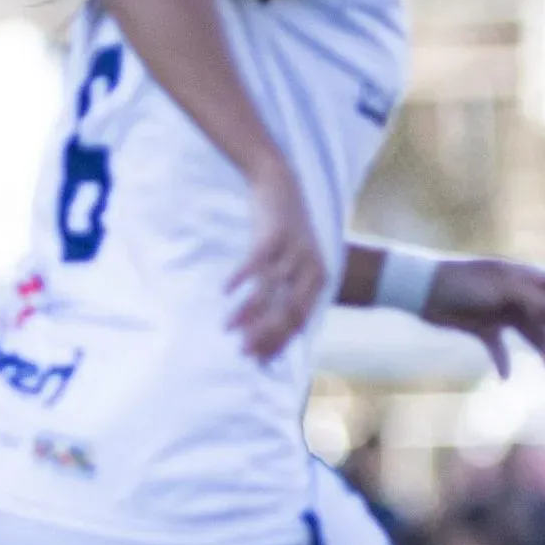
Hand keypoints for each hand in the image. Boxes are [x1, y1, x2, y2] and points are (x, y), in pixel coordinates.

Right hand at [228, 164, 326, 361]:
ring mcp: (294, 252)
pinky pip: (256, 263)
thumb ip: (287, 289)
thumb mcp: (293, 261)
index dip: (278, 342)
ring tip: (229, 329)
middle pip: (288, 311)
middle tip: (244, 352)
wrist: (281, 184)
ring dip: (249, 313)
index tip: (257, 359)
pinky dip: (241, 278)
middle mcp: (311, 268)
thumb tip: (267, 321)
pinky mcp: (275, 235)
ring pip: (271, 292)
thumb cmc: (283, 229)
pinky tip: (225, 291)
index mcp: (319, 279)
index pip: (299, 321)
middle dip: (266, 335)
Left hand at [421, 258, 544, 382]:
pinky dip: (503, 362)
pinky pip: (500, 349)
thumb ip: (535, 302)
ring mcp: (502, 313)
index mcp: (529, 279)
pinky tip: (504, 376)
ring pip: (534, 337)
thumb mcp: (504, 287)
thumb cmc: (462, 281)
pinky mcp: (483, 328)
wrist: (419, 287)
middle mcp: (520, 297)